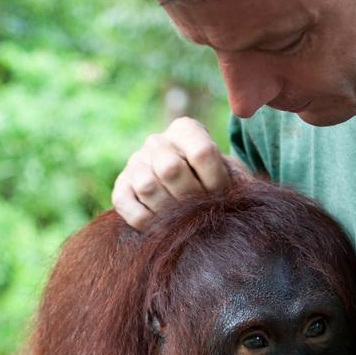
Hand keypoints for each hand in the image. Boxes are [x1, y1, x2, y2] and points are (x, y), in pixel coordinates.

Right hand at [112, 117, 232, 229]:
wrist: (192, 195)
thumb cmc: (217, 183)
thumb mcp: (231, 174)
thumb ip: (235, 179)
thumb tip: (231, 198)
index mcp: (186, 130)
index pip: (202, 152)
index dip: (215, 181)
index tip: (221, 194)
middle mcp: (157, 141)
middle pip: (170, 168)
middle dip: (191, 195)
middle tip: (200, 209)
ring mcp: (135, 164)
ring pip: (147, 187)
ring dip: (170, 210)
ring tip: (184, 217)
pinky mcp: (121, 190)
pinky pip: (132, 209)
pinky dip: (150, 223)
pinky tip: (165, 224)